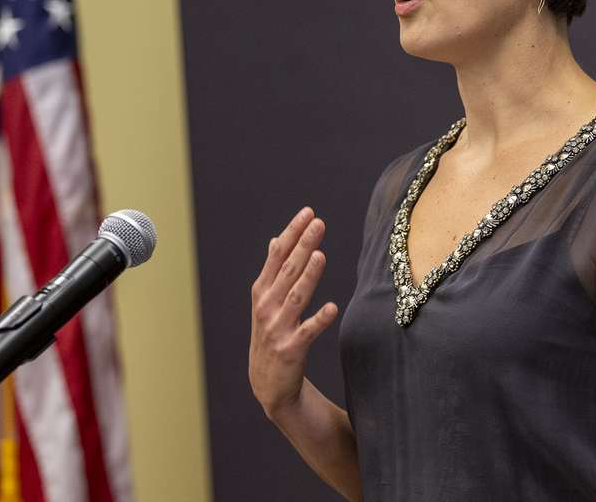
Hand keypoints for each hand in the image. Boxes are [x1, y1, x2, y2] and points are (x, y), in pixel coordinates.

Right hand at [248, 206, 338, 420]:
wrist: (267, 383)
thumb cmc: (271, 333)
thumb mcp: (266, 302)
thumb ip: (273, 271)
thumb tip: (277, 239)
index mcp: (262, 291)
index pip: (277, 256)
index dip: (292, 233)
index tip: (308, 212)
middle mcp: (266, 307)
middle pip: (287, 271)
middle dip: (303, 245)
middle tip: (319, 223)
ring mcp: (277, 328)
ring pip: (296, 297)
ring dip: (308, 276)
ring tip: (321, 255)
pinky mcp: (291, 349)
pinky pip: (307, 332)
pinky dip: (319, 320)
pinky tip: (333, 307)